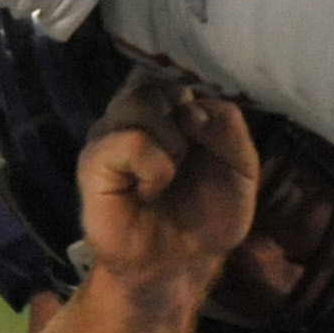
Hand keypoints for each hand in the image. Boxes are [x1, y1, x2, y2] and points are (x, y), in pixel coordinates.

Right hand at [80, 74, 262, 296]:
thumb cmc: (207, 214)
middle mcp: (134, 111)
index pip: (174, 67)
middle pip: (157, 77)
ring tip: (169, 176)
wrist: (180, 265)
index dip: (196, 84)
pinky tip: (151, 189)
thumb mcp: (241, 169)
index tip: (209, 114)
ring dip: (172, 142)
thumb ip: (230, 128)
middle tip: (191, 152)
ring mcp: (110, 132)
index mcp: (168, 107)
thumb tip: (195, 108)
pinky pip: (128, 139)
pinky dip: (153, 165)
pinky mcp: (93, 160)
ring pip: (142, 100)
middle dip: (186, 113)